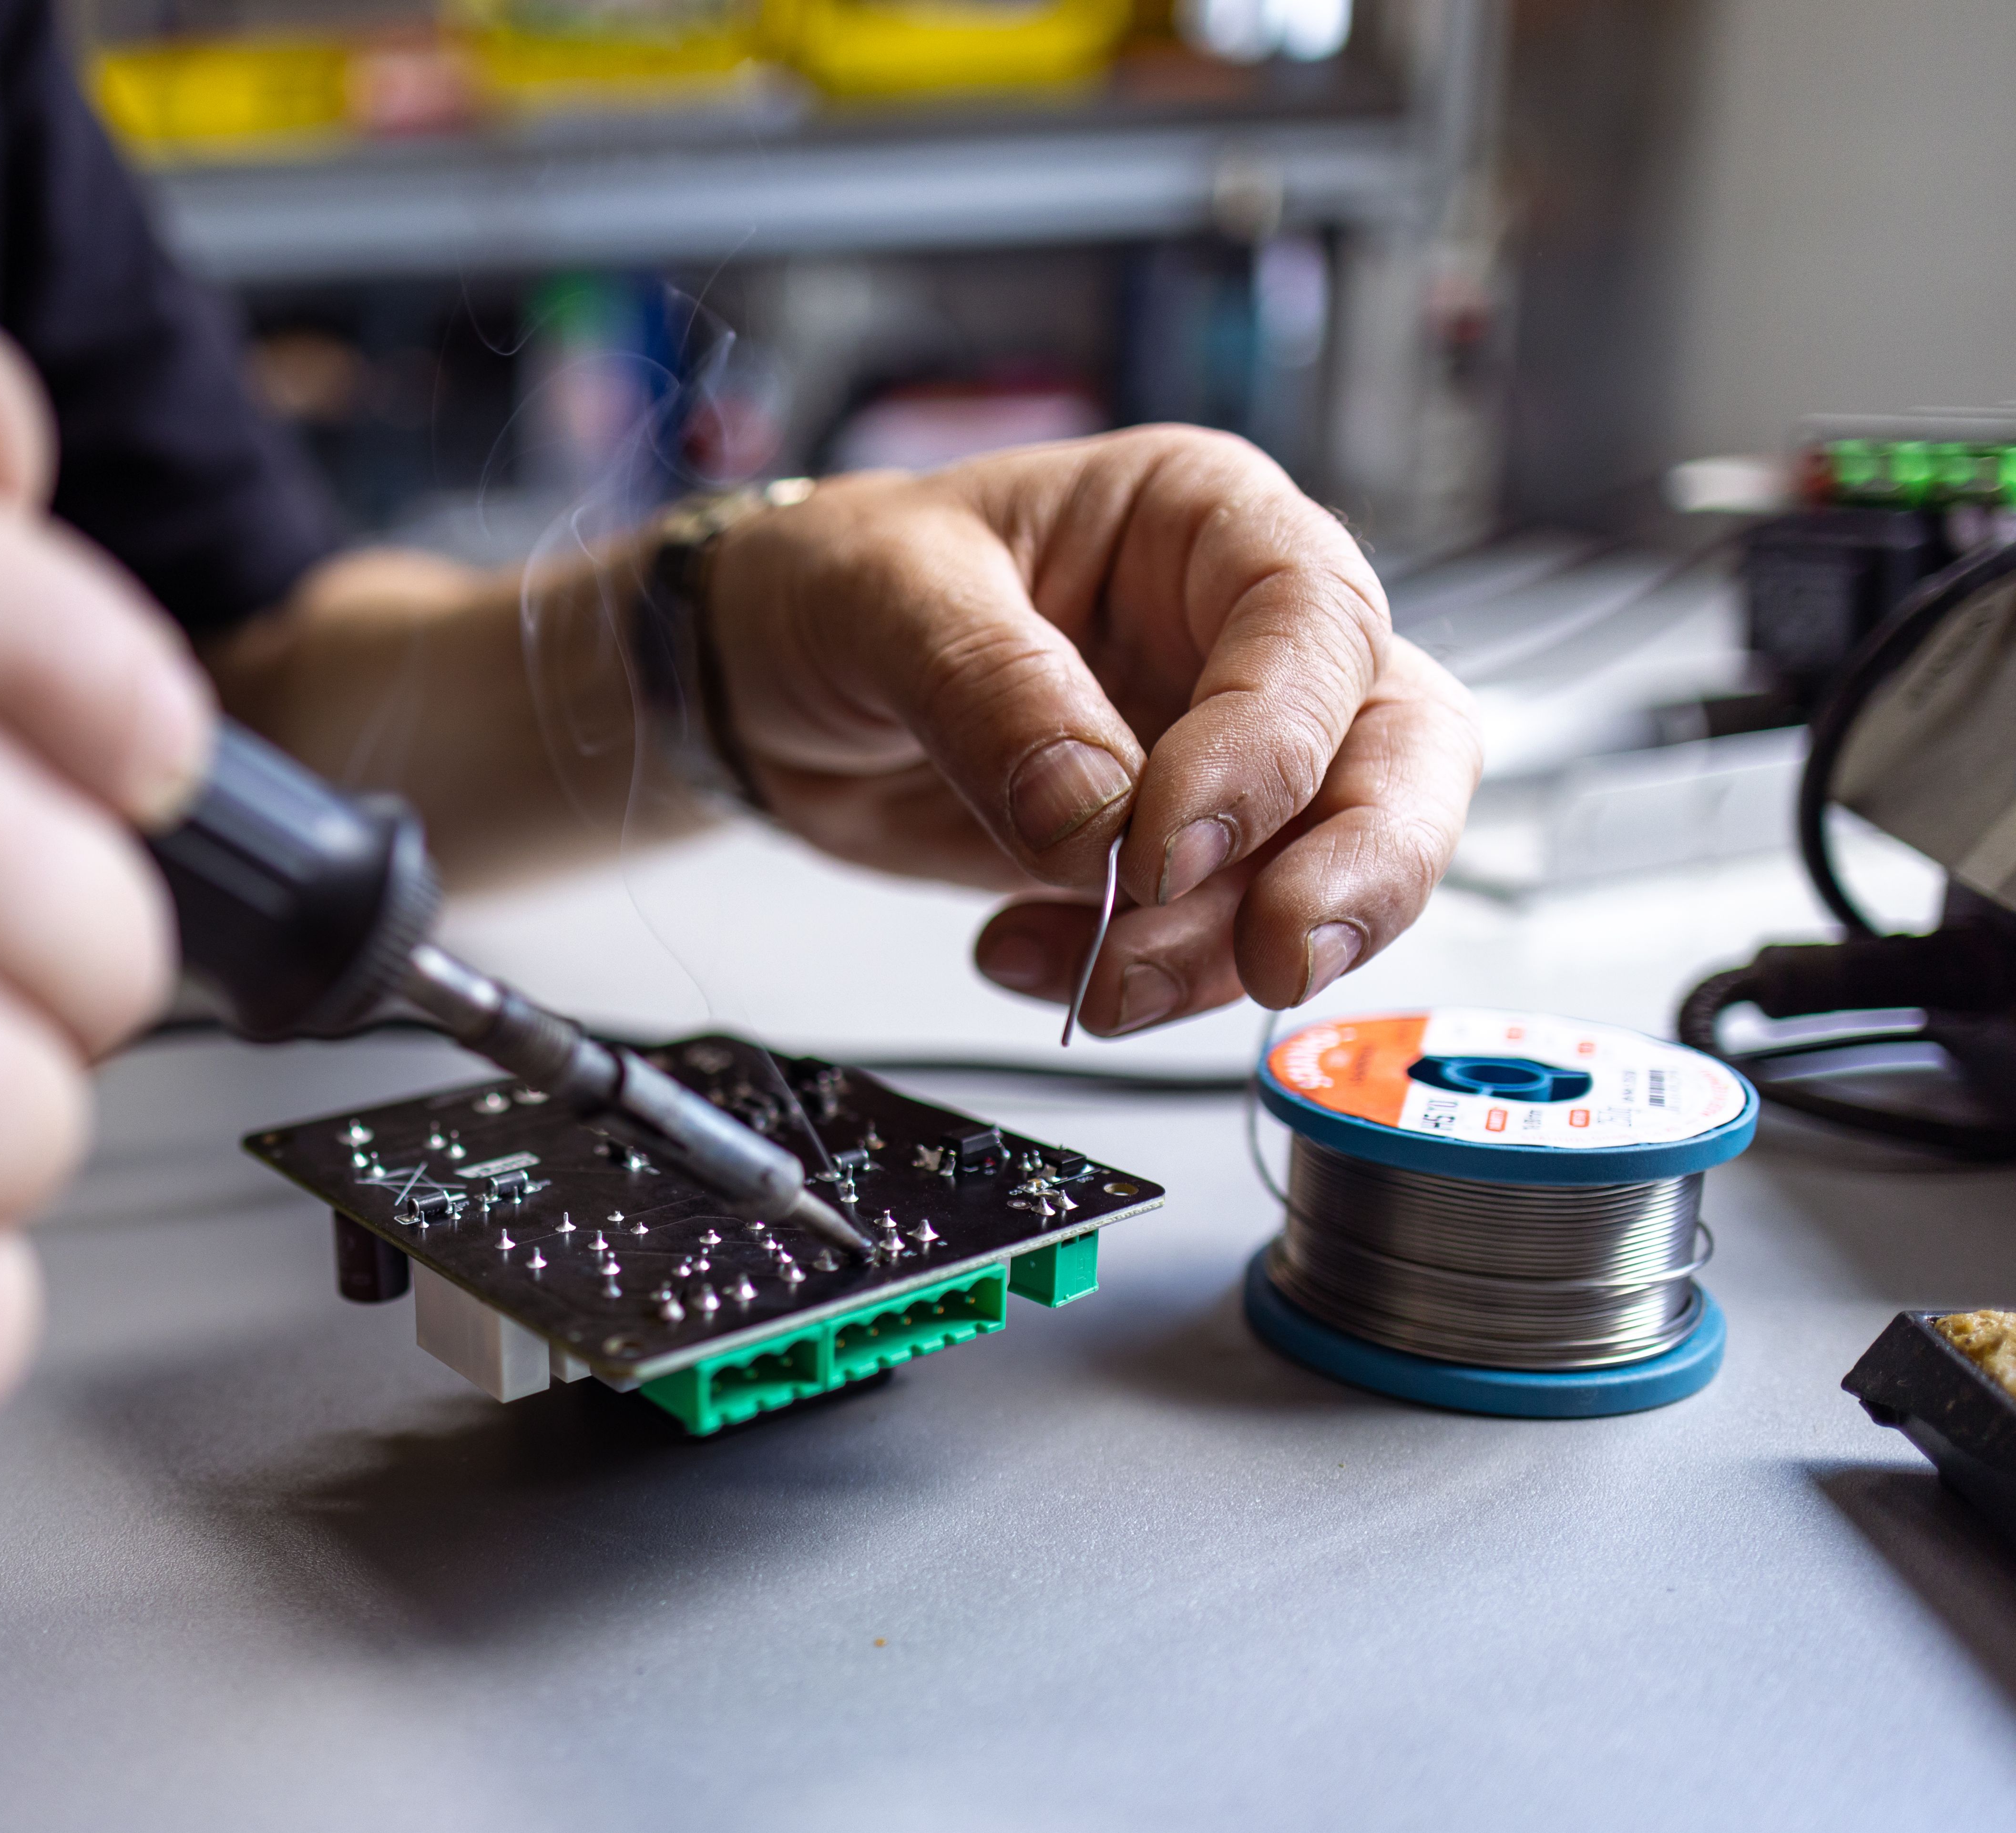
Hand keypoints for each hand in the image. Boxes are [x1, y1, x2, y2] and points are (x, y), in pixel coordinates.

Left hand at [708, 429, 1479, 1033]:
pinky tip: (1020, 955)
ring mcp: (1221, 755)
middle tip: (1270, 962)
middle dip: (1359, 872)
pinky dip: (1139, 977)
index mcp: (1198, 520)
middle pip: (1399, 751)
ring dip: (1219, 955)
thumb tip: (1092, 817)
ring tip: (1089, 984)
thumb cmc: (835, 581)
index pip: (1312, 622)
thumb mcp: (884, 596)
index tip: (1169, 846)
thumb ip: (988, 693)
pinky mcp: (1174, 860)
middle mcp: (1241, 636)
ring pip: (1326, 869)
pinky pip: (1215, 939)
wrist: (762, 678)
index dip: (1271, 746)